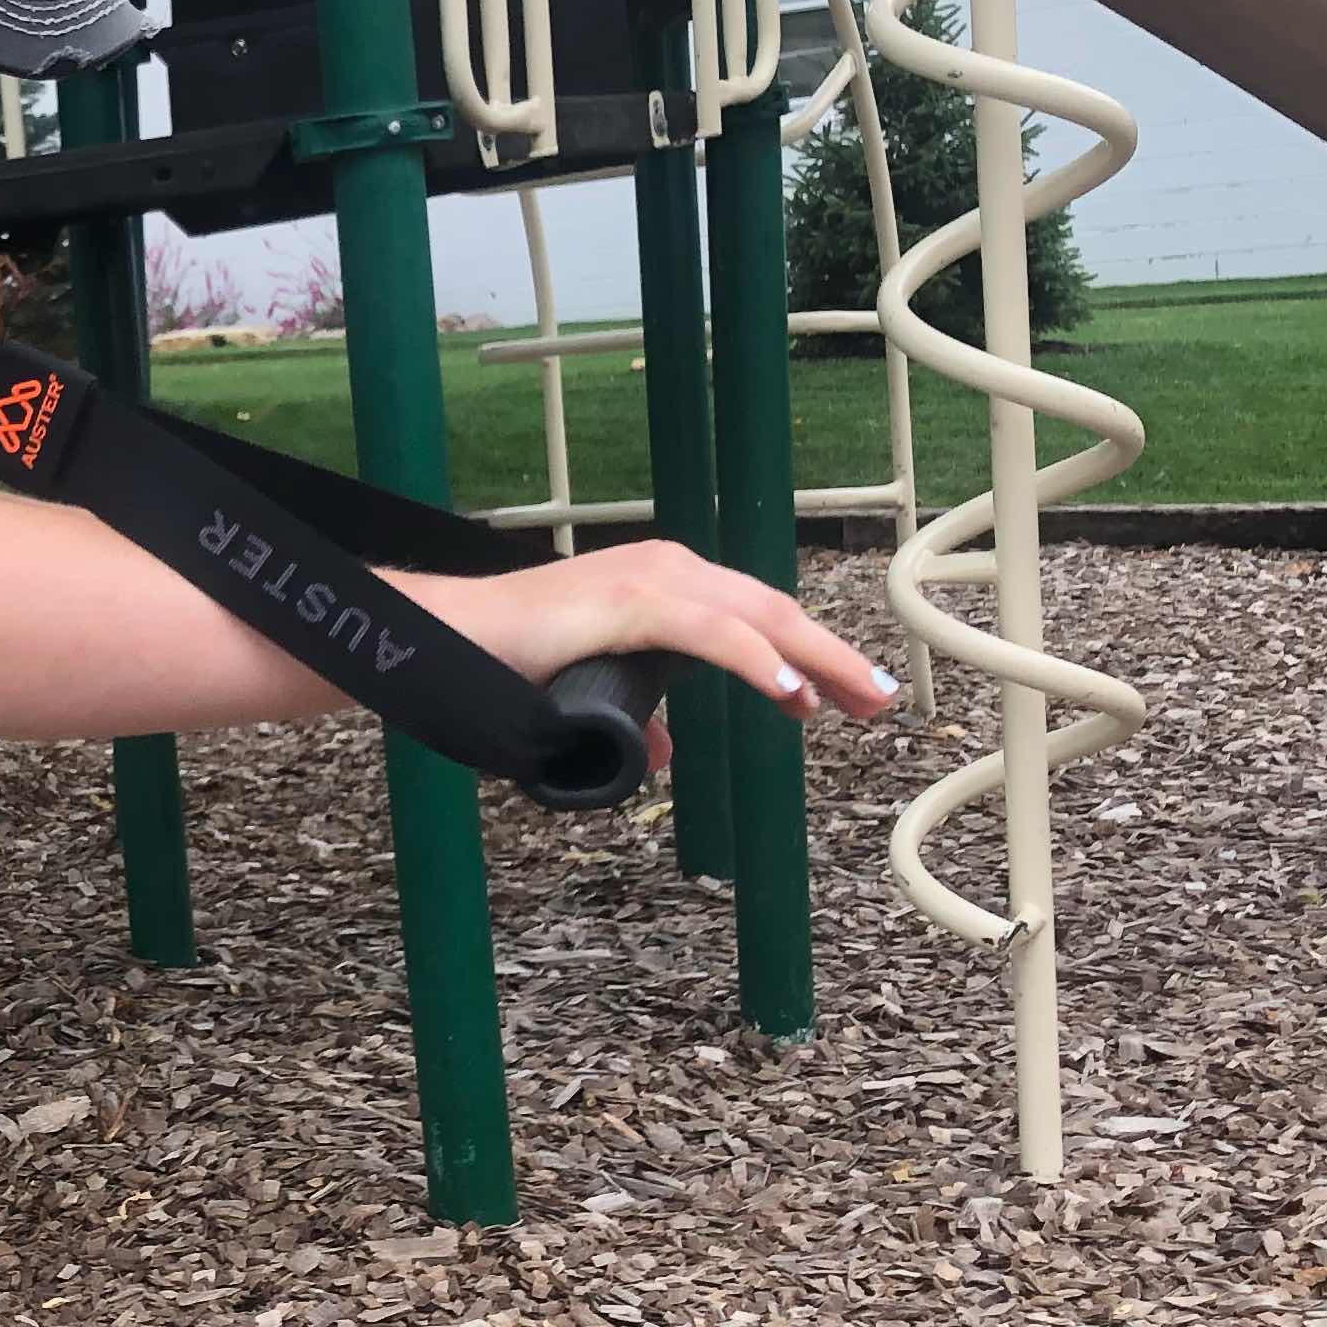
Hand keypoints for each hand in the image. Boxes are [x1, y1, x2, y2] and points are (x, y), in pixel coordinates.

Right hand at [414, 538, 899, 754]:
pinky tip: (794, 693)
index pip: (755, 617)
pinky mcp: (631, 601)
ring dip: (816, 658)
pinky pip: (714, 633)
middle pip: (773, 610)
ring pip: (757, 616)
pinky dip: (759, 662)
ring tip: (858, 697)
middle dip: (833, 655)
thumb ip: (631, 723)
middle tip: (879, 698)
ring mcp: (651, 580)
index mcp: (662, 586)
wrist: (447, 638)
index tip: (850, 693)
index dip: (809, 654)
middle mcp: (667, 570)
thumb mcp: (589, 700)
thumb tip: (664, 755)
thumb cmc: (507, 664)